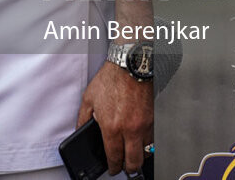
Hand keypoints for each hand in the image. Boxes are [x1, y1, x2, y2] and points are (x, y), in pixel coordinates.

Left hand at [77, 61, 152, 175]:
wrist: (131, 65)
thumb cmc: (111, 79)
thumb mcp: (88, 99)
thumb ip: (83, 119)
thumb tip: (80, 132)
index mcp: (112, 128)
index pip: (114, 157)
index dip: (113, 167)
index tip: (112, 169)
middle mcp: (130, 129)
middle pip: (134, 160)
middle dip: (128, 168)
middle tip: (124, 167)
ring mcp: (145, 123)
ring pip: (147, 150)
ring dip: (140, 155)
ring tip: (134, 154)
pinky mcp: (154, 116)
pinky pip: (153, 136)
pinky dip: (148, 141)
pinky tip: (142, 139)